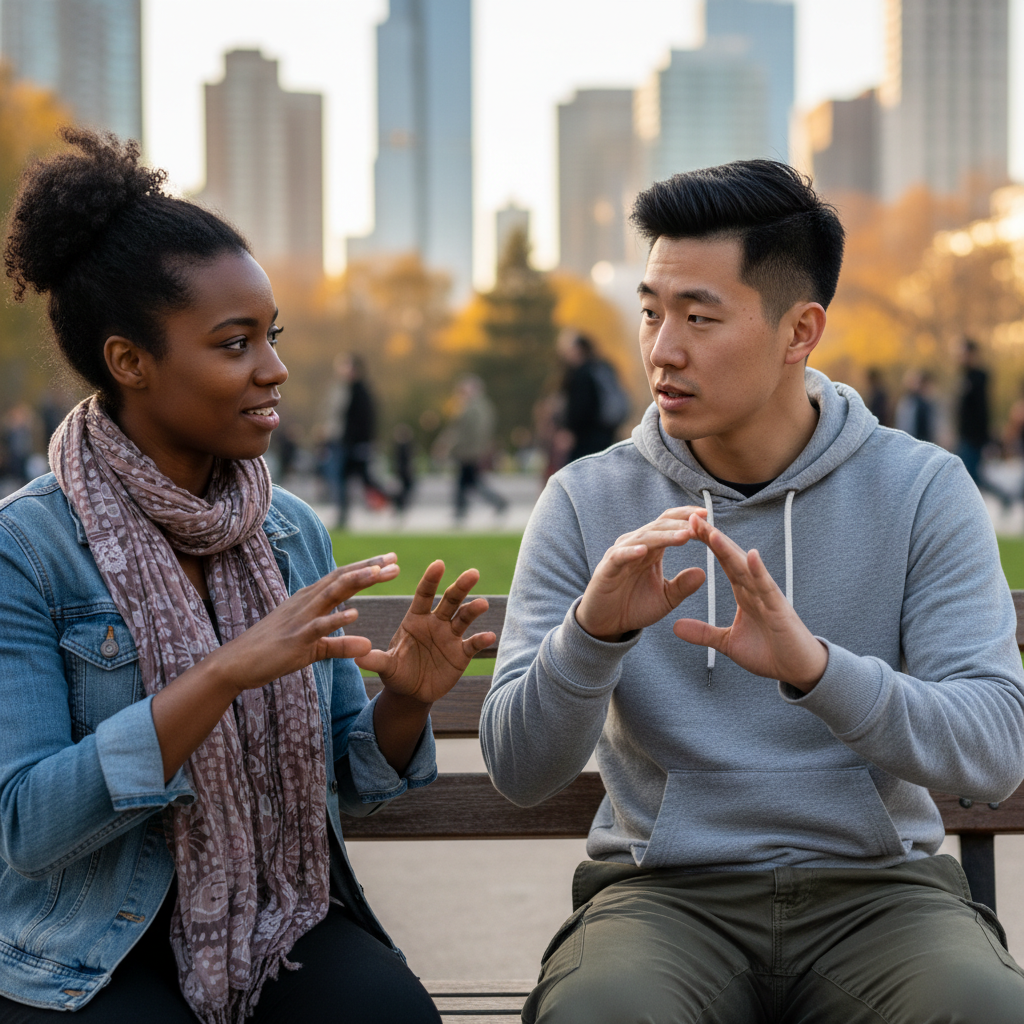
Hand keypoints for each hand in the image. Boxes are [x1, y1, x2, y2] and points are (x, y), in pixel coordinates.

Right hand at [212, 558, 399, 693]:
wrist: (236, 663)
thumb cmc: (273, 652)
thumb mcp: (314, 649)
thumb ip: (341, 645)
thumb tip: (368, 645)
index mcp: (310, 600)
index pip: (343, 578)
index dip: (367, 568)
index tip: (391, 560)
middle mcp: (306, 602)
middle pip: (342, 579)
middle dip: (369, 568)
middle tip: (395, 559)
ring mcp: (300, 618)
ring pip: (332, 593)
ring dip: (356, 582)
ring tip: (379, 573)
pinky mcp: (295, 638)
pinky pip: (318, 627)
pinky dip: (336, 619)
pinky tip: (355, 614)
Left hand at [356, 560, 494, 705]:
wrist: (411, 692)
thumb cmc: (396, 672)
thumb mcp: (385, 667)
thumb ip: (375, 660)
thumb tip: (356, 656)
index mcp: (415, 618)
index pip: (424, 594)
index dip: (431, 579)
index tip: (438, 564)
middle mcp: (435, 622)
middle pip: (449, 600)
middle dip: (461, 586)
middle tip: (473, 573)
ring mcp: (450, 636)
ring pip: (464, 618)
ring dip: (474, 609)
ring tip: (482, 603)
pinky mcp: (461, 653)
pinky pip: (473, 644)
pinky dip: (481, 640)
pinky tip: (490, 635)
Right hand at [575, 506, 707, 641]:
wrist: (606, 624)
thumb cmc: (634, 606)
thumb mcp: (666, 598)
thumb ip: (682, 586)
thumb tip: (703, 573)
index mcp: (652, 550)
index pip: (669, 524)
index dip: (686, 517)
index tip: (707, 515)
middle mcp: (636, 547)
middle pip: (659, 526)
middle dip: (681, 523)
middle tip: (701, 522)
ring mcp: (620, 556)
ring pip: (644, 539)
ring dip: (665, 536)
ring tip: (684, 535)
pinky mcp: (606, 569)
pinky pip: (619, 557)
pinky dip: (630, 552)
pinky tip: (644, 551)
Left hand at [673, 514, 827, 691]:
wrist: (798, 670)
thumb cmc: (768, 653)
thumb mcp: (727, 643)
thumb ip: (703, 632)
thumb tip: (675, 626)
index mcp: (745, 593)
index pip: (723, 563)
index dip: (708, 544)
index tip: (688, 527)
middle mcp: (756, 588)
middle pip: (731, 558)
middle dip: (713, 538)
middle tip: (693, 517)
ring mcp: (768, 596)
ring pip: (745, 568)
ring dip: (729, 550)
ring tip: (712, 532)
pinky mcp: (779, 609)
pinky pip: (767, 587)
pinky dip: (758, 571)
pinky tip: (750, 555)